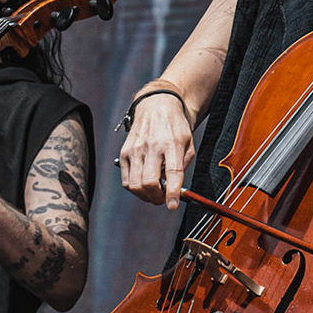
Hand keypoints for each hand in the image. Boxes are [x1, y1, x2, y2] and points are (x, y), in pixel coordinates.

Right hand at [119, 90, 195, 209]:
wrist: (156, 106)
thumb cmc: (175, 127)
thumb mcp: (188, 142)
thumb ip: (183, 164)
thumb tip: (174, 189)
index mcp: (172, 143)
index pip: (172, 172)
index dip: (172, 192)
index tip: (172, 206)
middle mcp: (152, 146)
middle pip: (149, 182)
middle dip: (157, 198)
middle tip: (163, 199)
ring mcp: (135, 150)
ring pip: (135, 185)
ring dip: (145, 196)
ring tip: (154, 193)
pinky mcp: (124, 153)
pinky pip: (126, 180)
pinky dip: (135, 189)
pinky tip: (143, 184)